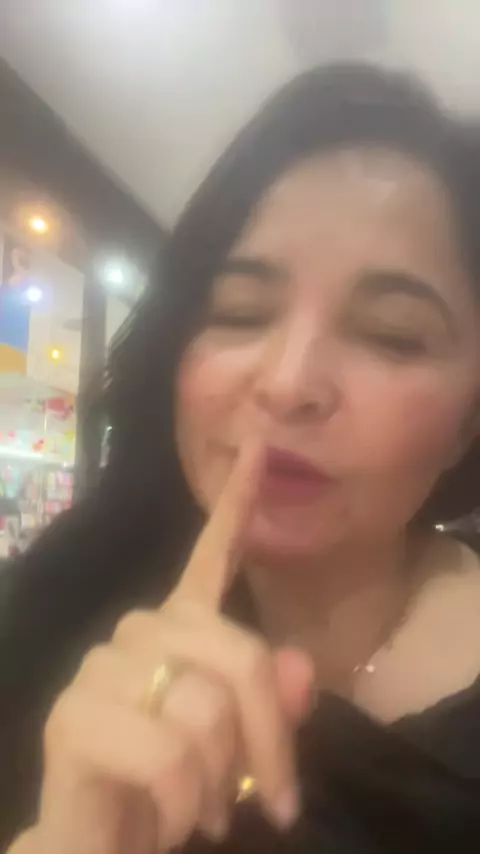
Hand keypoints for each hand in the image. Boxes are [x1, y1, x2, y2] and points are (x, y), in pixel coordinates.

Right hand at [23, 441, 312, 853]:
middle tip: (270, 802)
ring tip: (201, 808)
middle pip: (241, 655)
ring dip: (221, 782)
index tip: (261, 448)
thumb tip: (302, 671)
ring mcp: (101, 670)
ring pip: (205, 708)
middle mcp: (138, 633)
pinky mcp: (73, 717)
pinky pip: (166, 753)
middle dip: (269, 740)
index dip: (237, 502)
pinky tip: (165, 818)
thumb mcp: (240, 750)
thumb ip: (275, 706)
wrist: (99, 844)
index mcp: (179, 630)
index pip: (212, 555)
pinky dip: (182, 805)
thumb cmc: (174, 791)